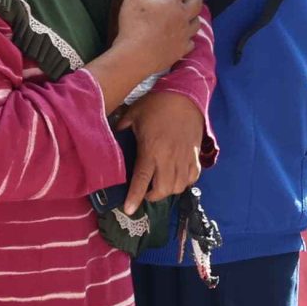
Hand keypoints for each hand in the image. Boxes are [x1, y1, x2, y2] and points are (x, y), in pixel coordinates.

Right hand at [110, 0, 204, 80]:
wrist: (134, 57)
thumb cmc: (133, 26)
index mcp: (172, 2)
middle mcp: (182, 17)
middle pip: (196, 2)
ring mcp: (184, 35)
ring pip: (197, 22)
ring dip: (196, 14)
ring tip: (192, 11)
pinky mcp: (181, 50)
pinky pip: (191, 41)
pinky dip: (190, 36)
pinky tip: (186, 36)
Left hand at [117, 89, 204, 212]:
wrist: (186, 95)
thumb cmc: (157, 104)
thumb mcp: (134, 113)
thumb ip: (121, 127)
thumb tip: (111, 137)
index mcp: (151, 149)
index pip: (142, 179)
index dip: (135, 197)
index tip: (129, 210)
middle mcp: (169, 157)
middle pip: (163, 189)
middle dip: (152, 196)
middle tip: (145, 192)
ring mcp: (185, 157)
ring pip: (179, 186)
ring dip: (169, 190)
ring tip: (161, 184)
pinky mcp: (195, 154)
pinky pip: (193, 177)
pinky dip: (185, 182)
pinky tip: (177, 177)